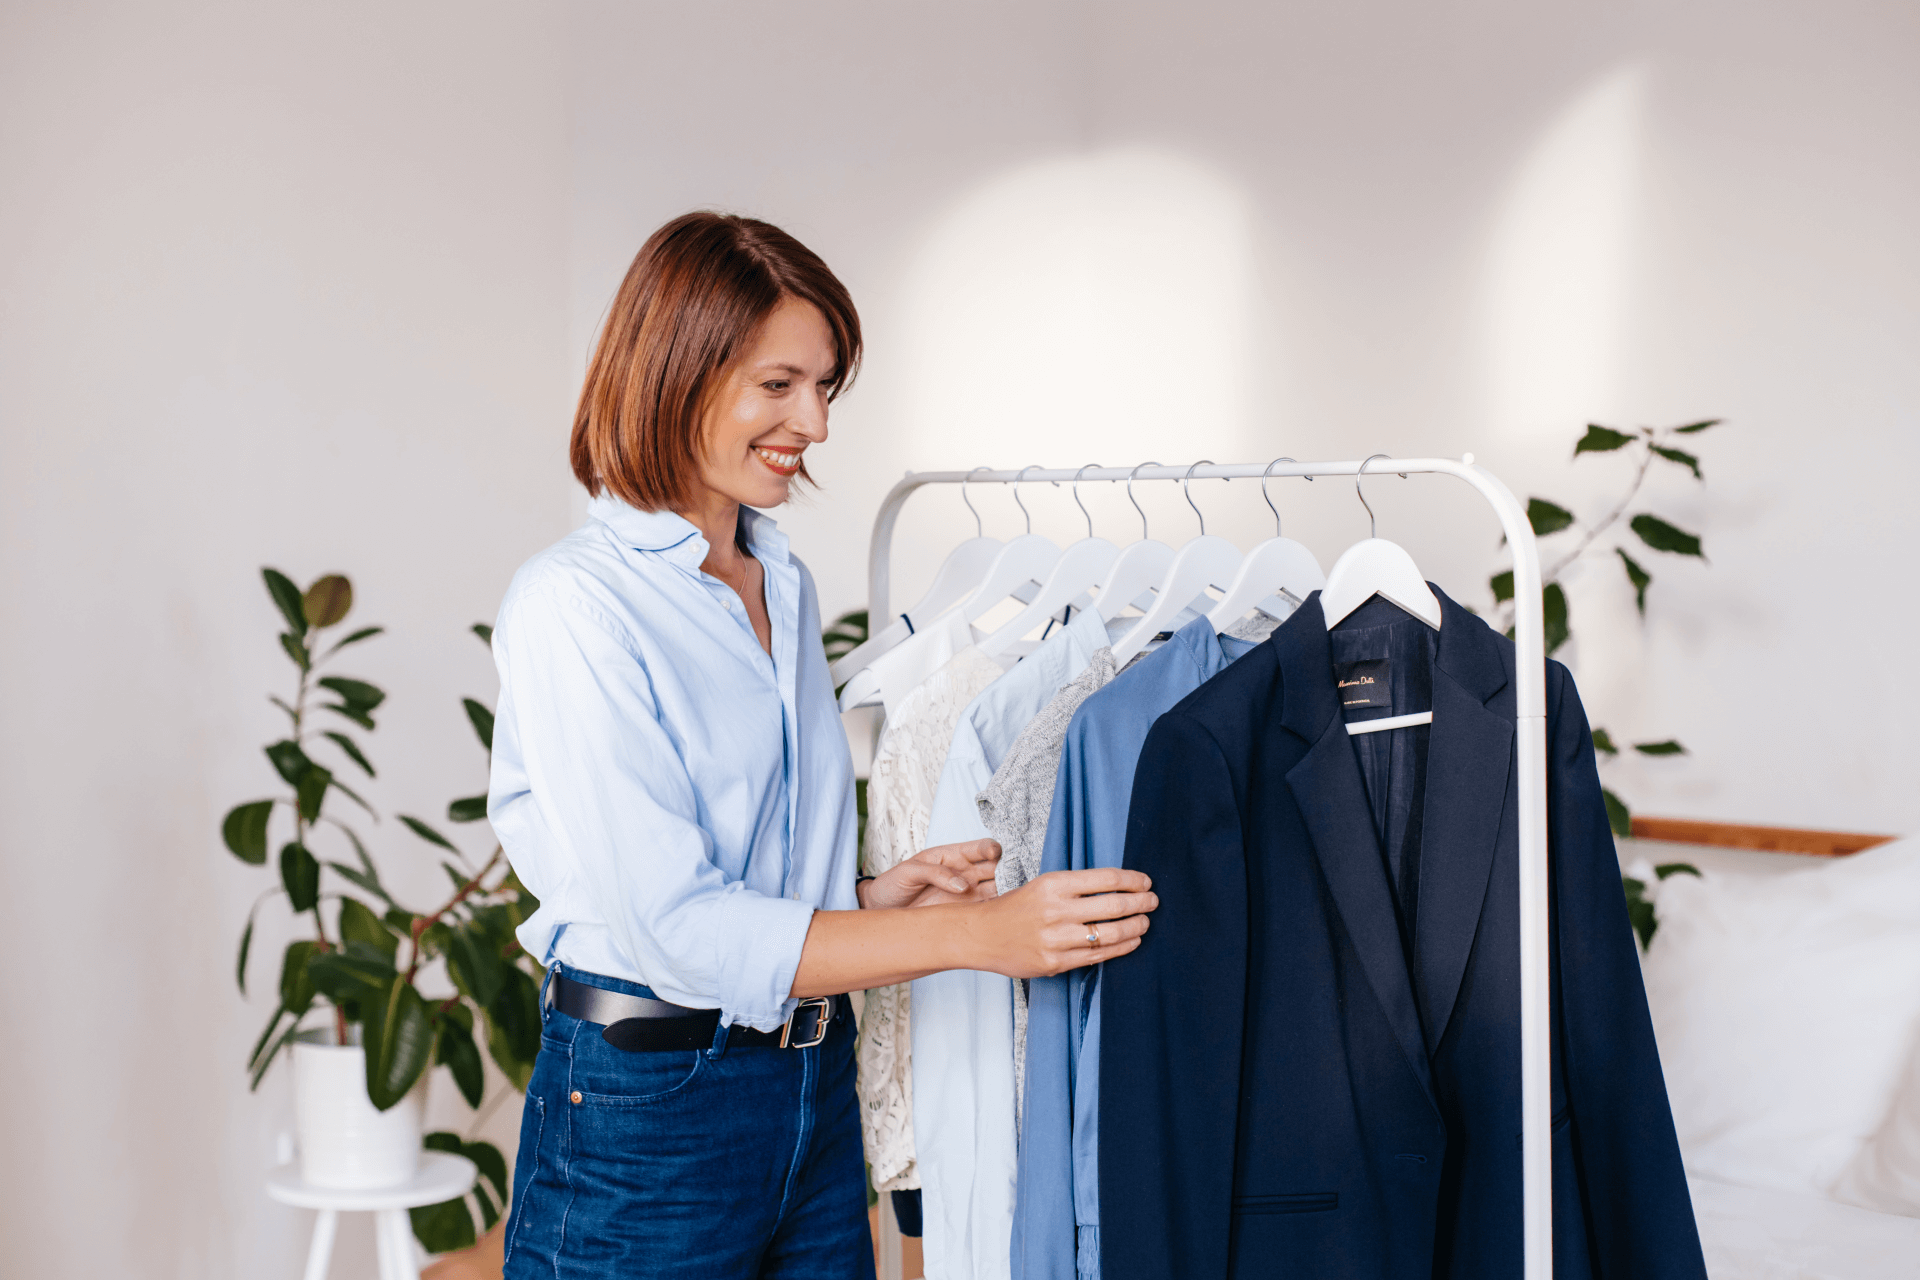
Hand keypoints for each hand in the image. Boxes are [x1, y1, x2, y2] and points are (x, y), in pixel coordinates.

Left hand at [860, 839, 1001, 909]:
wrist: (882, 910)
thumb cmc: (893, 884)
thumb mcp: (909, 871)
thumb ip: (936, 873)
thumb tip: (963, 885)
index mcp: (952, 855)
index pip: (980, 848)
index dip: (991, 848)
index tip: (995, 853)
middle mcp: (965, 873)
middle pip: (995, 868)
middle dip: (1008, 869)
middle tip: (1014, 875)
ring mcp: (968, 894)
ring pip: (997, 888)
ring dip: (1008, 890)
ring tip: (1015, 895)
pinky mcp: (966, 913)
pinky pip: (987, 910)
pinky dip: (997, 911)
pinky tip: (1004, 914)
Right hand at [977, 868, 1157, 977]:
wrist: (982, 934)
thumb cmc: (1015, 908)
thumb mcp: (1043, 885)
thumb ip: (1076, 887)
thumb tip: (1118, 888)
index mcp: (1054, 884)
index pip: (1106, 879)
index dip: (1133, 881)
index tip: (1146, 882)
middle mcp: (1057, 911)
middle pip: (1114, 906)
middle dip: (1140, 903)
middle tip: (1152, 901)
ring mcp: (1057, 939)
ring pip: (1111, 934)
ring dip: (1135, 927)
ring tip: (1145, 922)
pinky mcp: (1056, 962)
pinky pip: (1098, 956)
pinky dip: (1121, 948)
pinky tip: (1131, 941)